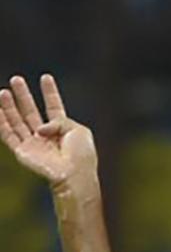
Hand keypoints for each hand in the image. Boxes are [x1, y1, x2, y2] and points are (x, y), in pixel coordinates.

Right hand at [0, 75, 97, 189]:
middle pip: (31, 111)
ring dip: (9, 106)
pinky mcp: (23, 152)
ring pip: (18, 121)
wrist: (74, 174)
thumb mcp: (78, 131)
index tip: (46, 77)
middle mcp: (46, 136)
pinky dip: (2, 123)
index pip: (54, 107)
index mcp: (63, 130)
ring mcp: (34, 144)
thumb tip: (40, 128)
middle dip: (24, 96)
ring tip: (4, 91)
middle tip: (16, 79)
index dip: (50, 92)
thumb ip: (59, 121)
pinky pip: (9, 135)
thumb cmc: (81, 155)